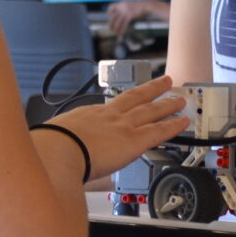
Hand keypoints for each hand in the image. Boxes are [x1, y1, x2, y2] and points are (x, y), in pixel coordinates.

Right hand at [44, 74, 185, 182]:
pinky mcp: (135, 141)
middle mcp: (109, 116)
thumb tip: (54, 154)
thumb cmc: (51, 148)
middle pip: (136, 98)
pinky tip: (183, 122)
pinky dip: (174, 126)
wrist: (59, 150)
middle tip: (164, 82)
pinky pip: (160, 131)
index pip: (111, 106)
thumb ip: (62, 144)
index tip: (131, 98)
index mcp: (88, 115)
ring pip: (152, 111)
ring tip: (179, 98)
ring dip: (167, 104)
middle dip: (152, 89)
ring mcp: (123, 126)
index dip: (124, 101)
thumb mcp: (55, 139)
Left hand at [106, 0, 168, 37]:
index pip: (111, 7)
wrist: (146, 5)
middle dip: (111, 23)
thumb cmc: (140, 5)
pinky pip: (124, 24)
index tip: (109, 16)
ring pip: (118, 21)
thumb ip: (124, 7)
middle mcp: (122, 7)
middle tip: (110, 28)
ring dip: (116, 28)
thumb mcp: (130, 4)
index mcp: (121, 3)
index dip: (109, 12)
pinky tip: (121, 33)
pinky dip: (122, 29)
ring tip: (115, 32)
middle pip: (113, 16)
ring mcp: (126, 11)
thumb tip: (121, 13)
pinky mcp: (130, 16)